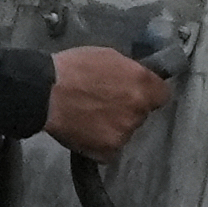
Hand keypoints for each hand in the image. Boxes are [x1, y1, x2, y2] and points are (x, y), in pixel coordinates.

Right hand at [47, 46, 173, 160]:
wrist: (44, 93)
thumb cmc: (72, 68)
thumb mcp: (108, 57)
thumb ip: (129, 71)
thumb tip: (136, 78)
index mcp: (142, 83)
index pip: (162, 95)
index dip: (149, 94)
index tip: (137, 93)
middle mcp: (139, 109)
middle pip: (142, 113)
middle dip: (128, 109)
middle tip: (105, 103)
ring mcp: (125, 131)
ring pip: (126, 130)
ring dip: (114, 126)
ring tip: (89, 117)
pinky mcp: (109, 150)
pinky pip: (110, 149)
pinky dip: (100, 144)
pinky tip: (86, 132)